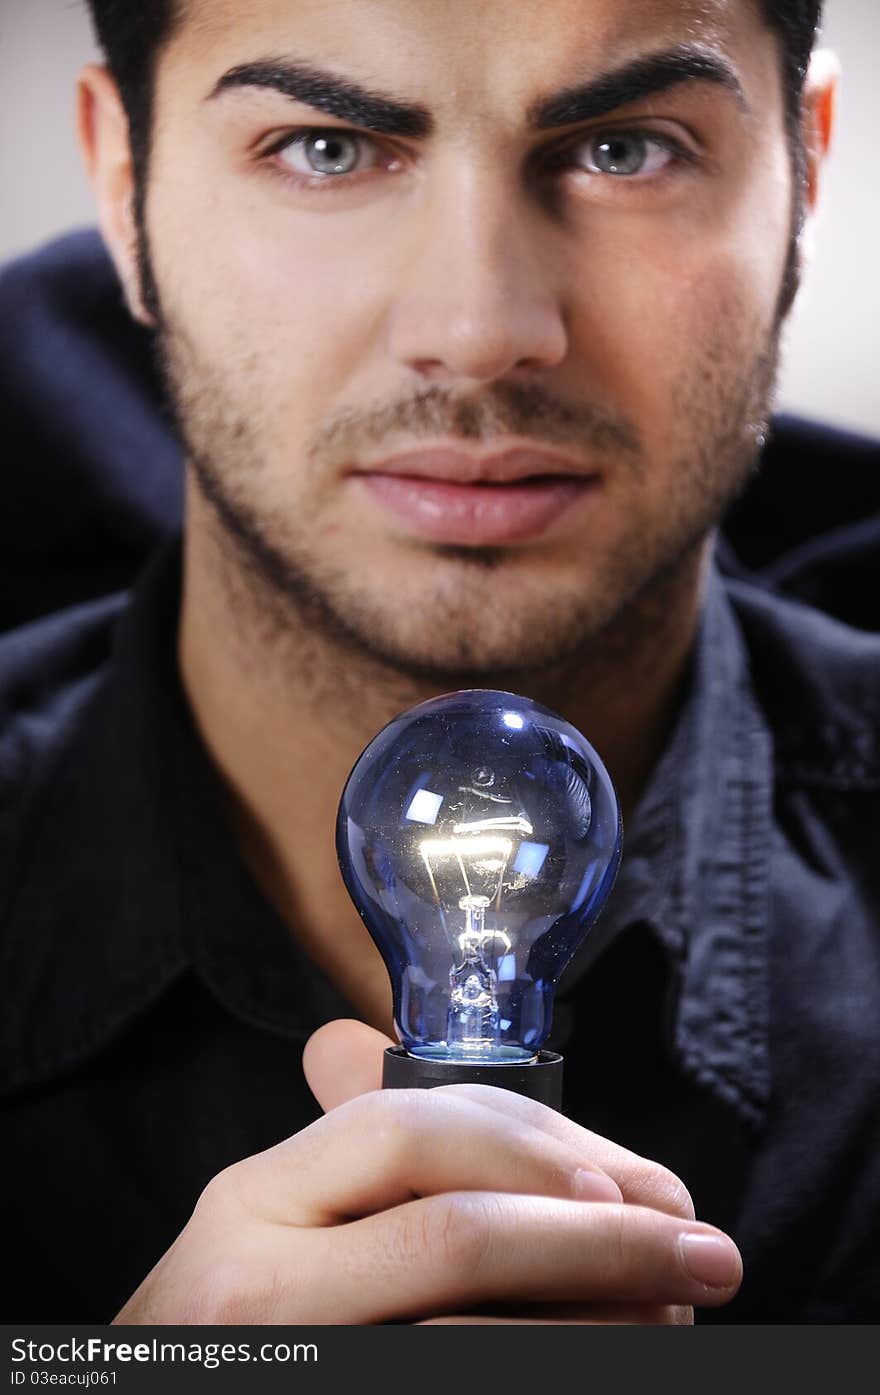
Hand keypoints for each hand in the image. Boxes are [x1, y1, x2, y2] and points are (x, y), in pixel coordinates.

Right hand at [113, 1021, 740, 1324]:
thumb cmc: (241, 1332)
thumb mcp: (274, 1235)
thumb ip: (353, 1154)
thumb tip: (374, 1048)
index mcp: (251, 1206)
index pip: (406, 1131)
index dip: (538, 1148)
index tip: (638, 1182)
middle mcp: (253, 1285)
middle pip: (456, 1235)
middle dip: (602, 1240)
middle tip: (702, 1252)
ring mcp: (288, 1360)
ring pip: (468, 1338)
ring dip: (599, 1324)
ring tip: (671, 1318)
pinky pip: (460, 1383)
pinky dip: (549, 1368)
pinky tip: (606, 1364)